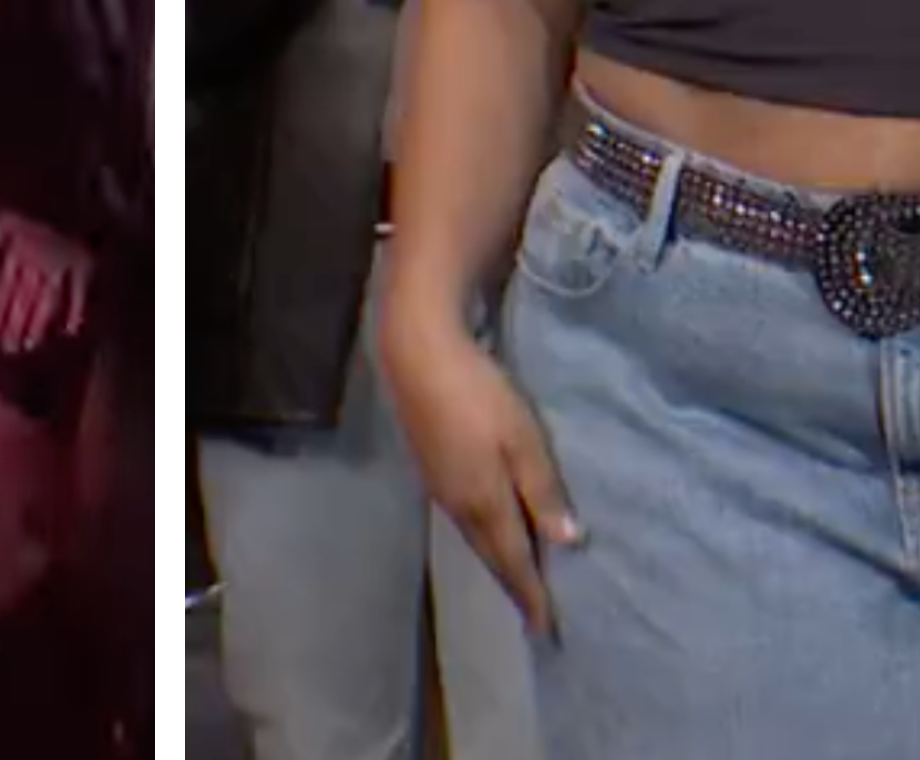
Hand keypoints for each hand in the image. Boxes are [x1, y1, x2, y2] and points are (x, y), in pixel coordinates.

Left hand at [0, 211, 93, 353]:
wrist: (68, 189)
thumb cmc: (33, 203)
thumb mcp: (3, 218)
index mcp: (19, 251)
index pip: (6, 289)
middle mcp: (39, 262)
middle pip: (26, 300)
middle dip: (16, 325)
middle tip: (9, 348)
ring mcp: (62, 264)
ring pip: (48, 300)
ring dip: (38, 323)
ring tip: (29, 345)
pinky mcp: (83, 263)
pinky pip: (80, 291)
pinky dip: (77, 311)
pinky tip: (70, 332)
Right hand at [386, 318, 581, 636]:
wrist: (416, 355)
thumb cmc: (478, 393)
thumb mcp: (522, 437)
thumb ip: (543, 491)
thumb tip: (569, 543)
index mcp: (485, 504)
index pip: (515, 563)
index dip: (533, 596)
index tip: (549, 630)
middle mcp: (459, 506)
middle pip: (492, 555)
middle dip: (515, 584)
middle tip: (536, 611)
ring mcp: (439, 486)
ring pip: (475, 537)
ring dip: (498, 559)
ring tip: (519, 575)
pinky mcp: (429, 465)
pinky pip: (463, 516)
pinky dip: (483, 533)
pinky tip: (491, 525)